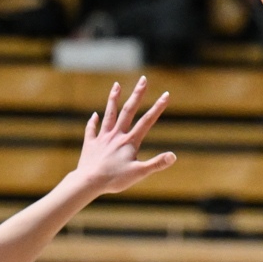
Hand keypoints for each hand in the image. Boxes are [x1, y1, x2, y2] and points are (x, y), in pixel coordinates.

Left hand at [68, 76, 175, 197]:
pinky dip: (93, 122)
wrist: (89, 181)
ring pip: (109, 114)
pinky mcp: (91, 144)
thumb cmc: (114, 179)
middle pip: (128, 110)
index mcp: (129, 141)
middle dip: (137, 94)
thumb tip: (173, 156)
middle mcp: (116, 135)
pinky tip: (94, 115)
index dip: (158, 107)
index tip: (166, 94)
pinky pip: (92, 130)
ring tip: (116, 85)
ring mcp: (102, 138)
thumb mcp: (139, 173)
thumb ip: (156, 164)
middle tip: (143, 80)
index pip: (147, 121)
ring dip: (113, 99)